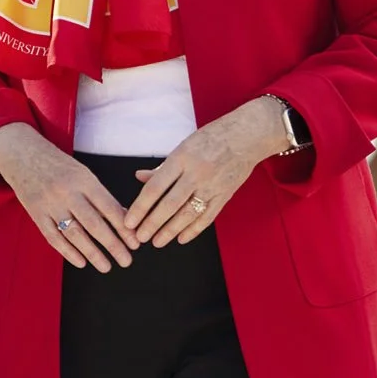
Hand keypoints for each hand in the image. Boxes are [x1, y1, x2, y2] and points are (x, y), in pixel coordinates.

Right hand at [0, 123, 136, 271]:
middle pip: (94, 224)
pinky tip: (81, 262)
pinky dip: (68, 252)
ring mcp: (50, 204)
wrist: (23, 154)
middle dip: (113, 245)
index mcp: (83, 179)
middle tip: (126, 261)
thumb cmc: (59, 165)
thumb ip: (100, 195)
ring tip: (106, 266)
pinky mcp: (36, 213)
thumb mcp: (83, 173)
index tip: (135, 243)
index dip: (123, 228)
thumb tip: (123, 218)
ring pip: (74, 234)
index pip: (108, 207)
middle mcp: (67, 192)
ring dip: (92, 253)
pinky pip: (54, 237)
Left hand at [123, 99, 290, 246]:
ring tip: (157, 242)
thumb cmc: (211, 138)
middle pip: (169, 204)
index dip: (140, 207)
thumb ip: (162, 166)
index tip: (129, 221)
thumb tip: (139, 177)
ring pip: (188, 214)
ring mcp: (212, 185)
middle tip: (139, 237)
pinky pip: (207, 217)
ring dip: (170, 231)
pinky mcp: (225, 194)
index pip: (155, 188)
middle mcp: (196, 173)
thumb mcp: (183, 146)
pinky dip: (194, 230)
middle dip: (152, 224)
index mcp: (181, 158)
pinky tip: (181, 238)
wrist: (247, 136)